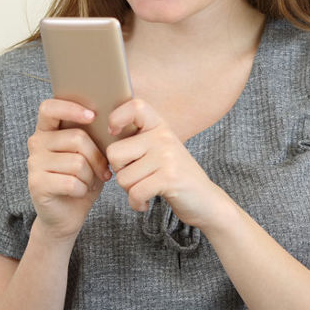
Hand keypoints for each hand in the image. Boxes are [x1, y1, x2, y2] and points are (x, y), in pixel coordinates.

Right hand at [26, 99, 112, 240]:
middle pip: (77, 138)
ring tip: (87, 181)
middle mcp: (36, 143)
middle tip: (103, 170)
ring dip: (90, 176)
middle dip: (97, 157)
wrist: (67, 214)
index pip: (49, 108)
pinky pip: (71, 182)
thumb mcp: (91, 153)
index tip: (93, 116)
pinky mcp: (36, 184)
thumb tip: (109, 119)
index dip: (71, 108)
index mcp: (48, 130)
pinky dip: (82, 189)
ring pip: (77, 162)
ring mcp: (33, 163)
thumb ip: (93, 135)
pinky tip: (78, 192)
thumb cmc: (83, 178)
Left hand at [105, 98, 231, 228]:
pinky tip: (146, 203)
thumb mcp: (159, 150)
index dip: (117, 117)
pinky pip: (135, 193)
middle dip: (119, 171)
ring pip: (123, 178)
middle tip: (137, 176)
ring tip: (146, 188)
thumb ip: (137, 141)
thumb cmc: (174, 176)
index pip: (135, 106)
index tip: (114, 132)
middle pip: (114, 153)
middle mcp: (163, 137)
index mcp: (159, 127)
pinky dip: (137, 203)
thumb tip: (104, 135)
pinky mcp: (169, 178)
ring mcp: (167, 157)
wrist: (205, 199)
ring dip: (130, 191)